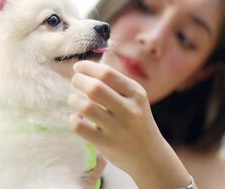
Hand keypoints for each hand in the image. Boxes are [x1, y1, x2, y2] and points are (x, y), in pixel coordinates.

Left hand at [68, 60, 189, 187]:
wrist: (151, 157)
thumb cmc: (136, 122)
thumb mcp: (134, 100)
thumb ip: (115, 85)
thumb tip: (86, 68)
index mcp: (136, 93)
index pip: (107, 73)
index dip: (87, 67)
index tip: (78, 67)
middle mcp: (129, 110)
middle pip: (95, 88)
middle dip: (78, 80)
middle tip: (75, 81)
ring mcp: (118, 128)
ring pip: (86, 107)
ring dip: (73, 100)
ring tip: (74, 100)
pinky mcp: (107, 144)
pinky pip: (80, 127)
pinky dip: (74, 119)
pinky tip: (77, 117)